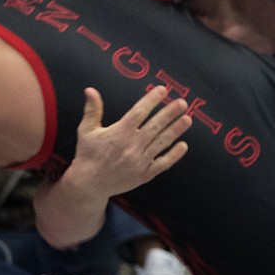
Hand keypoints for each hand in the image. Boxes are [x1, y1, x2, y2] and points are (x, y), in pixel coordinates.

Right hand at [66, 86, 191, 197]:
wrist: (88, 184)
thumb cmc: (88, 155)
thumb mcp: (86, 131)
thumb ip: (92, 110)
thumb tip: (90, 90)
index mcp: (119, 133)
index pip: (139, 112)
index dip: (151, 100)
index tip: (163, 90)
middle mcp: (132, 146)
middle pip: (155, 126)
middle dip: (170, 113)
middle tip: (182, 103)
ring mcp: (140, 161)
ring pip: (161, 143)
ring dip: (175, 130)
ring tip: (188, 119)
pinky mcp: (144, 174)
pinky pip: (163, 163)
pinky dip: (174, 155)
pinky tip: (183, 145)